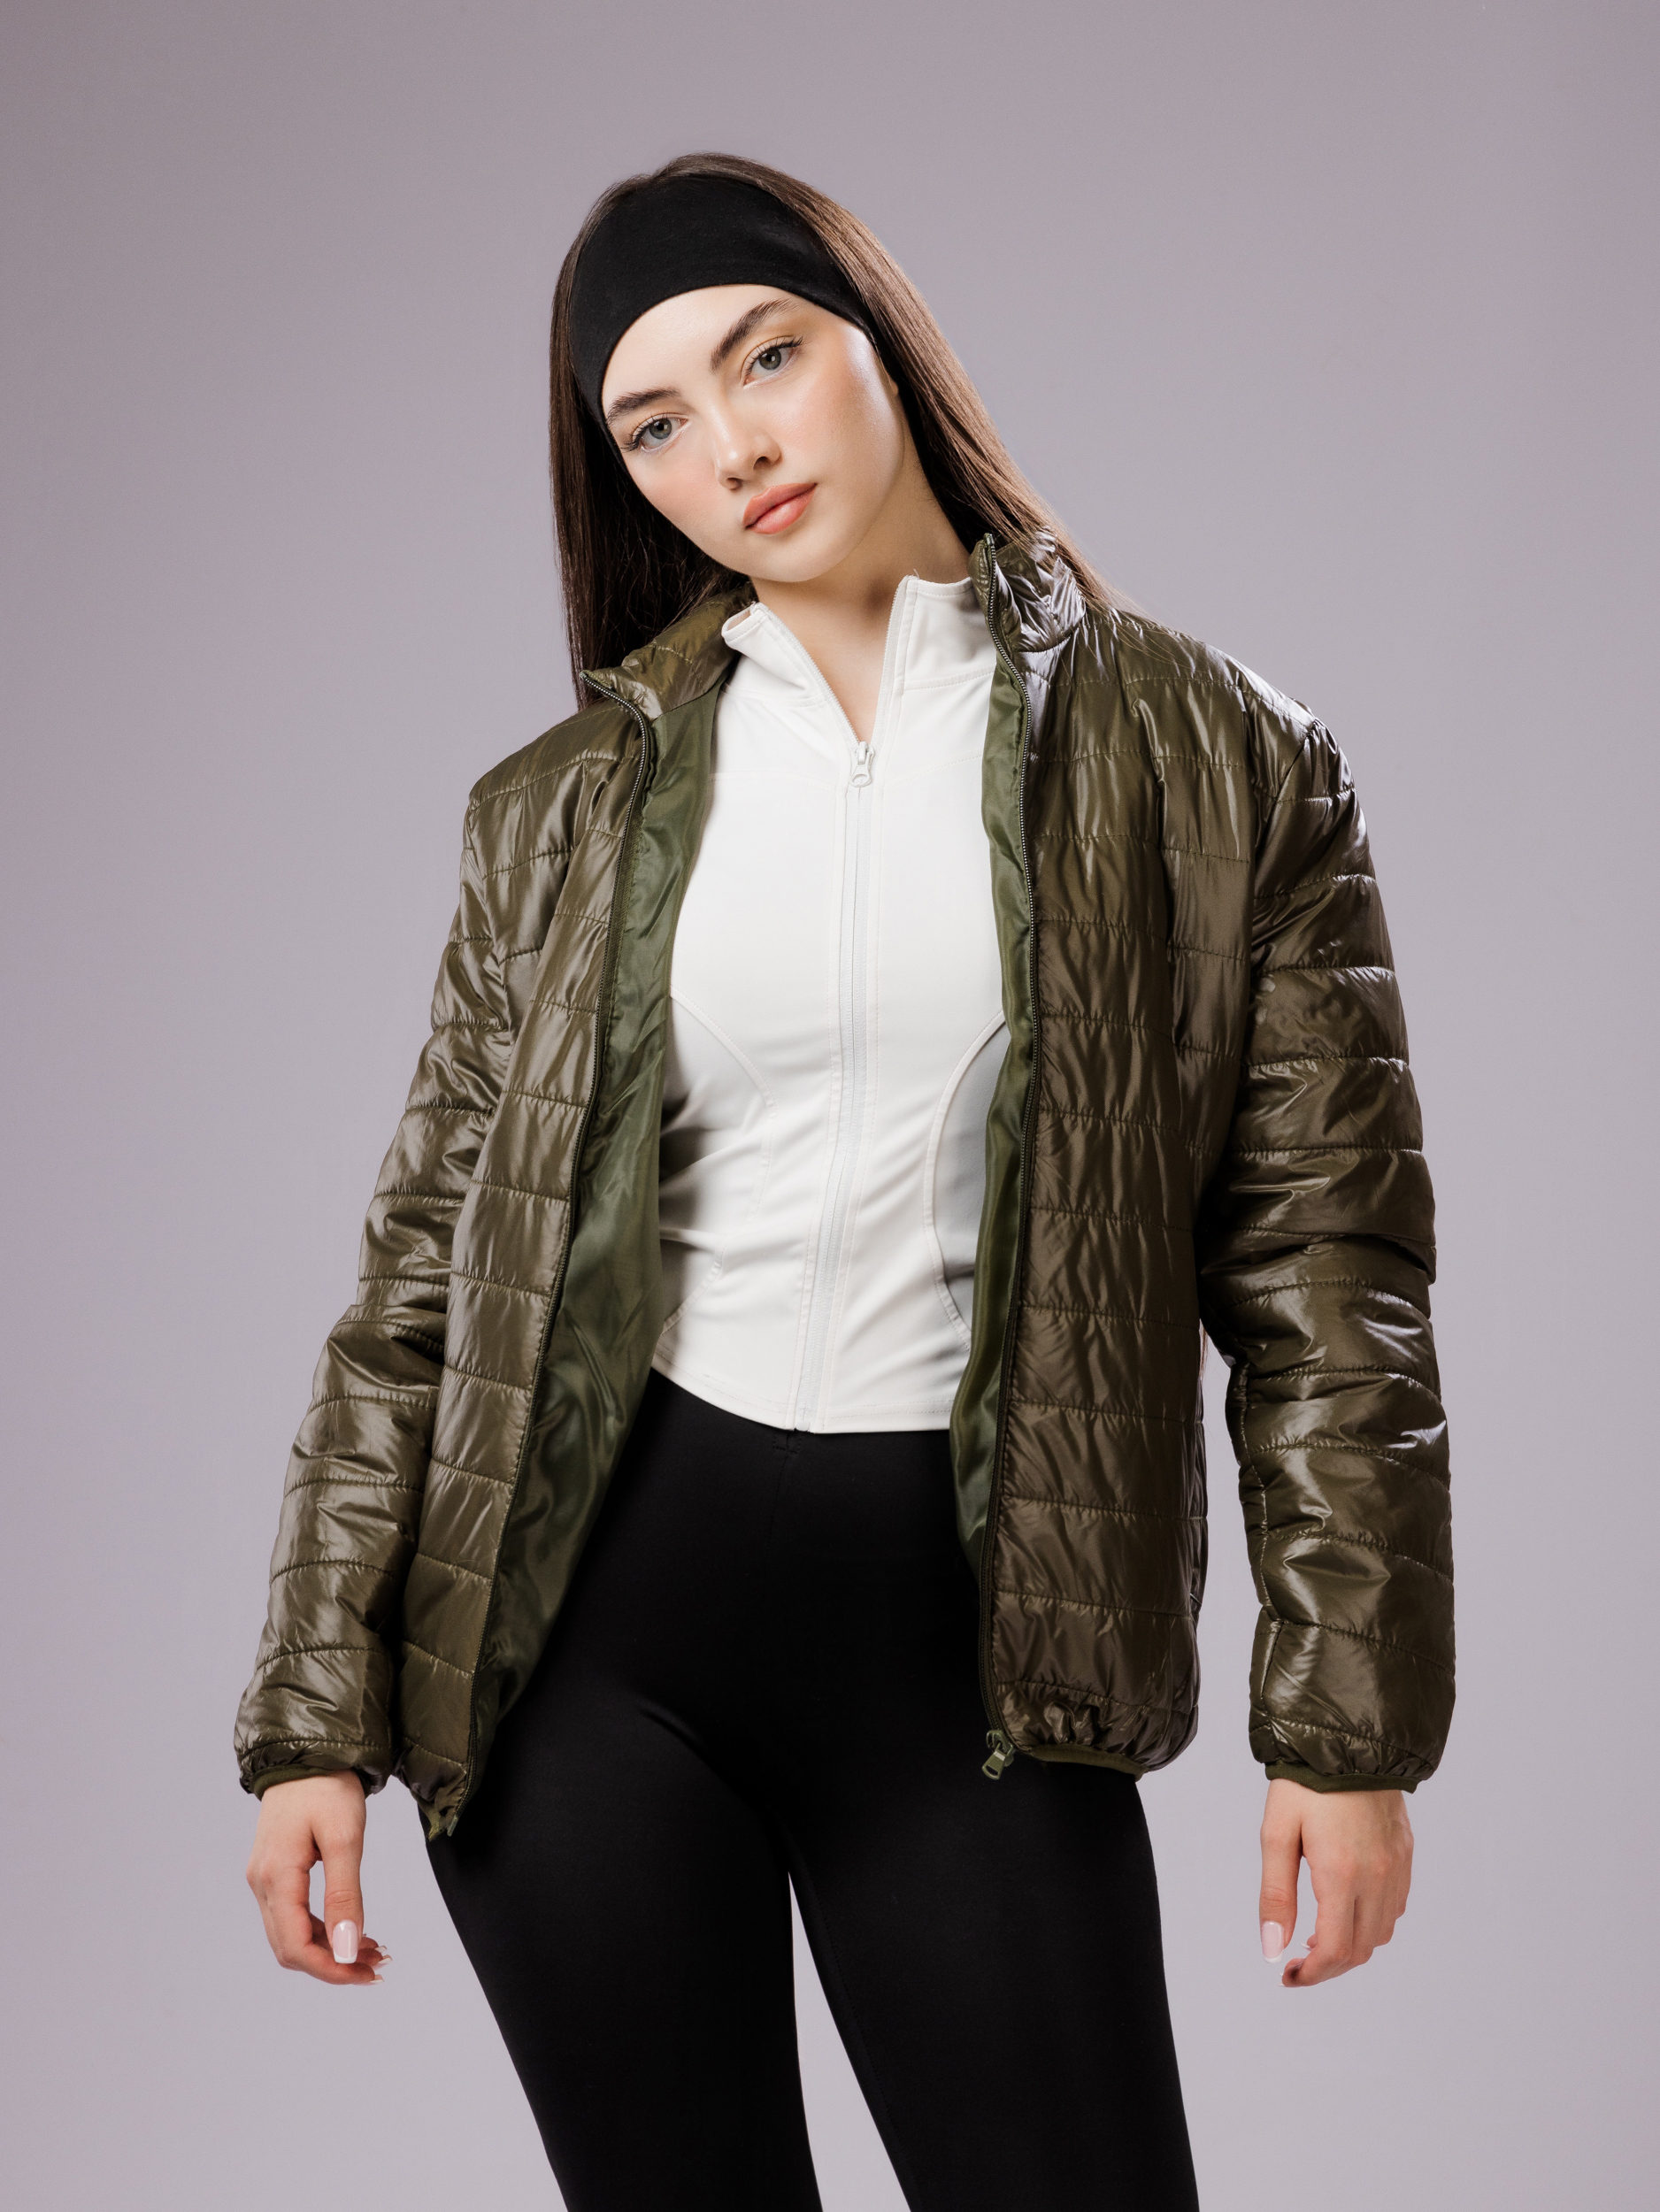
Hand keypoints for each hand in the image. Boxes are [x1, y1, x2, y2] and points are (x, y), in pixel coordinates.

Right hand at [246, 1771, 387, 1985]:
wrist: (309, 1751)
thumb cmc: (327, 1786)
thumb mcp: (345, 1838)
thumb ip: (345, 1895)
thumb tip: (347, 1949)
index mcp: (276, 1877)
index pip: (295, 1946)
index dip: (330, 1968)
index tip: (366, 1974)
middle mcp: (262, 1883)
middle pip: (290, 1947)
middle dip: (333, 1963)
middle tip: (377, 1965)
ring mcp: (265, 1878)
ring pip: (292, 1934)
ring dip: (330, 1948)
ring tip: (373, 1950)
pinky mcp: (275, 1871)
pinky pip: (294, 1915)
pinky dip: (323, 1928)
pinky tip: (352, 1929)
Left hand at [1258, 1777, 1412, 1987]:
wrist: (1347, 1739)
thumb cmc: (1305, 1783)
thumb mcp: (1276, 1834)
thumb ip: (1275, 1895)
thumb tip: (1273, 1948)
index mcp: (1342, 1874)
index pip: (1336, 1951)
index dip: (1312, 1974)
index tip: (1288, 1975)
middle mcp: (1378, 1877)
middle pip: (1361, 1950)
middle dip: (1329, 1966)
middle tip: (1298, 1961)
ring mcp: (1397, 1867)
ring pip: (1382, 1933)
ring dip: (1353, 1946)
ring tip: (1319, 1936)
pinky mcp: (1406, 1854)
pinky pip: (1396, 1907)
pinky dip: (1373, 1922)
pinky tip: (1347, 1908)